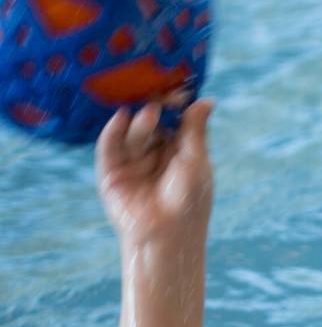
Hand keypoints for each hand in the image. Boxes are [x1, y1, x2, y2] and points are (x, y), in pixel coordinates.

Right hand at [96, 96, 215, 247]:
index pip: (174, 120)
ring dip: (140, 121)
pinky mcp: (110, 172)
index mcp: (179, 150)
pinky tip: (121, 118)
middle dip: (155, 108)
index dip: (174, 105)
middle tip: (160, 97)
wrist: (168, 235)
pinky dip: (113, 131)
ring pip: (132, 133)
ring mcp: (132, 162)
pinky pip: (109, 147)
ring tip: (150, 113)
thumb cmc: (190, 200)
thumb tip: (207, 100)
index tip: (178, 92)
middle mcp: (154, 153)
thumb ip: (195, 130)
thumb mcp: (196, 161)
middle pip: (151, 123)